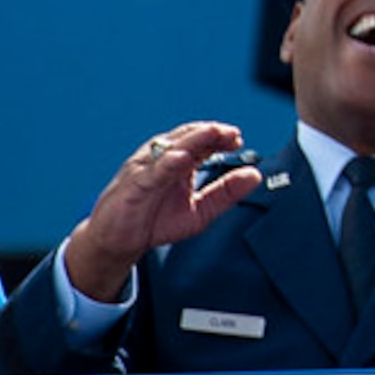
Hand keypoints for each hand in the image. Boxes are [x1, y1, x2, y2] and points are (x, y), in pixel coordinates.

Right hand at [64, 122, 262, 302]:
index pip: (203, 141)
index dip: (221, 137)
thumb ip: (227, 192)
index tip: (238, 140)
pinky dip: (165, 164)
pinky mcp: (133, 187)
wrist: (119, 242)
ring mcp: (147, 170)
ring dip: (192, 139)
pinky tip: (180, 159)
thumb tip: (255, 175)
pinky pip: (150, 172)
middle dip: (211, 132)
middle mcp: (163, 160)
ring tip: (212, 133)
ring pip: (170, 148)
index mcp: (179, 162)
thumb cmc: (156, 221)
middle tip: (232, 134)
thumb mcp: (201, 210)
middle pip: (189, 138)